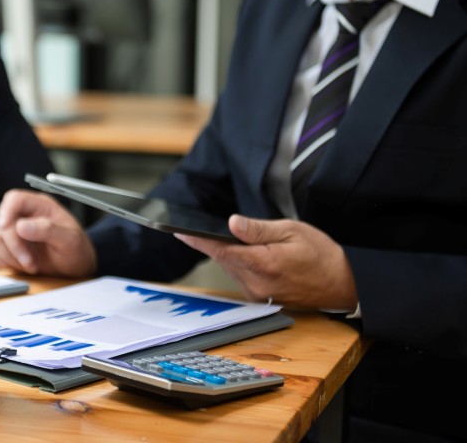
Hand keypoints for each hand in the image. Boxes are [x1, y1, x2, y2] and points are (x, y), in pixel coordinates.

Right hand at [0, 189, 96, 277]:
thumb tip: (21, 226)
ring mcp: (15, 234)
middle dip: (14, 245)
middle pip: (2, 222)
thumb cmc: (77, 250)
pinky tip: (23, 266)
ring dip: (12, 257)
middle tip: (30, 262)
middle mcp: (25, 216)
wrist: (77, 268)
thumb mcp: (70, 240)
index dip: (6, 211)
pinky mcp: (9, 249)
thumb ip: (48, 230)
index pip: (14, 199)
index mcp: (40, 206)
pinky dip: (6, 263)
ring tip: (32, 265)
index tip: (5, 227)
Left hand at [175, 214, 357, 309]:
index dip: (198, 241)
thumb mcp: (292, 231)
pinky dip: (240, 264)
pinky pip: (240, 277)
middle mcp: (257, 283)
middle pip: (224, 258)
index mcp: (264, 264)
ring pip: (230, 268)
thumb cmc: (321, 254)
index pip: (222, 250)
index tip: (179, 232)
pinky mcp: (259, 298)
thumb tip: (232, 223)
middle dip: (218, 242)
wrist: (343, 284)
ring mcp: (257, 294)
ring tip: (247, 241)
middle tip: (220, 229)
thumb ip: (259, 229)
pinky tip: (253, 255)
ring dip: (231, 253)